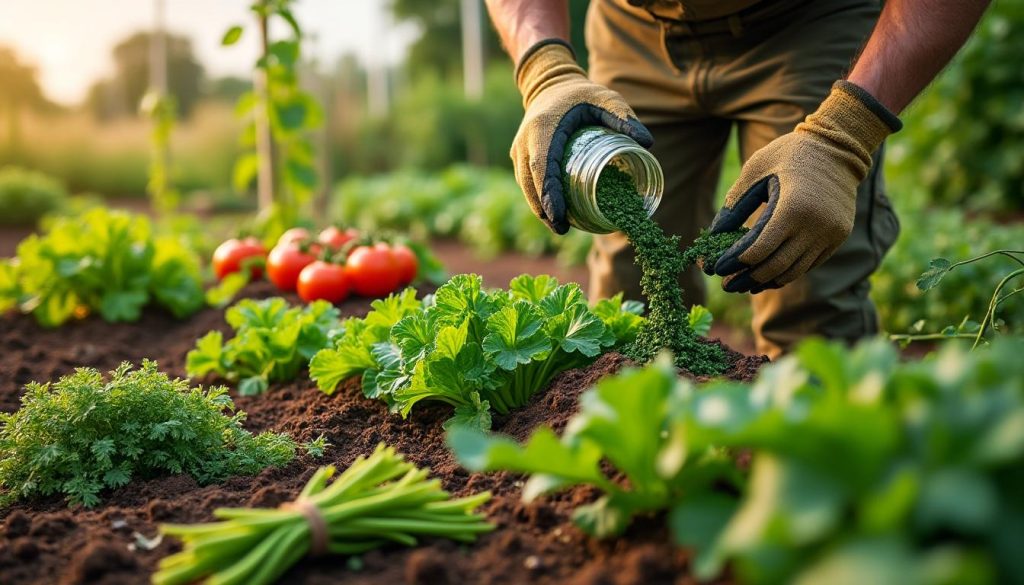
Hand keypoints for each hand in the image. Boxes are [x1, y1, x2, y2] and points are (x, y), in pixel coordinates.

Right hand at [511, 41, 652, 233]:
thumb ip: (623, 116)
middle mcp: (525, 141)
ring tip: (560, 226)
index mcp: (543, 128)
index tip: (558, 214)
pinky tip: (554, 213)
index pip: (542, 166)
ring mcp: (519, 150)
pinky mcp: (520, 156)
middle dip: (544, 208)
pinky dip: (538, 199)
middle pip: (530, 182)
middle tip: (562, 228)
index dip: (548, 193)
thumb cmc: (580, 93)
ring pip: (526, 186)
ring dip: (540, 208)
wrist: (549, 84)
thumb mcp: (604, 97)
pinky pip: (527, 182)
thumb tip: (648, 144)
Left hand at [705, 81, 901, 292]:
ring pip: (793, 271)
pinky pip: (809, 265)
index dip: (735, 262)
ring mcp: (830, 235)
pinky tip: (768, 275)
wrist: (838, 148)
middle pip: (775, 267)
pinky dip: (787, 273)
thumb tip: (714, 236)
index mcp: (793, 208)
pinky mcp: (838, 238)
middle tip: (727, 285)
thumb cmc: (789, 154)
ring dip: (767, 281)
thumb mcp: (756, 170)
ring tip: (745, 284)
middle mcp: (815, 226)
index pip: (759, 249)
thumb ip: (735, 204)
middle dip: (747, 279)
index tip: (716, 268)